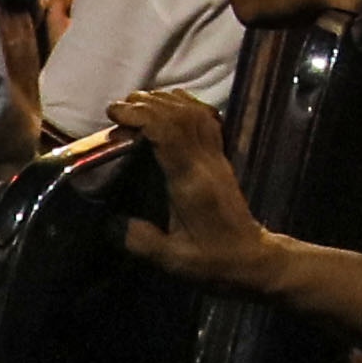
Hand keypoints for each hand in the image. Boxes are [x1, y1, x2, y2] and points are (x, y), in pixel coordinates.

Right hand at [113, 89, 285, 292]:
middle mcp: (207, 162)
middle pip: (181, 115)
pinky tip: (167, 106)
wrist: (252, 258)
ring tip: (135, 104)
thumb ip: (140, 240)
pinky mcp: (222, 158)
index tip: (114, 114)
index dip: (142, 116)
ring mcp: (218, 157)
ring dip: (165, 102)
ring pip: (196, 113)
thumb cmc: (213, 260)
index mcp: (192, 182)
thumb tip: (110, 222)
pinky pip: (206, 120)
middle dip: (147, 105)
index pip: (170, 133)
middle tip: (117, 109)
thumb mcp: (172, 259)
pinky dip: (185, 106)